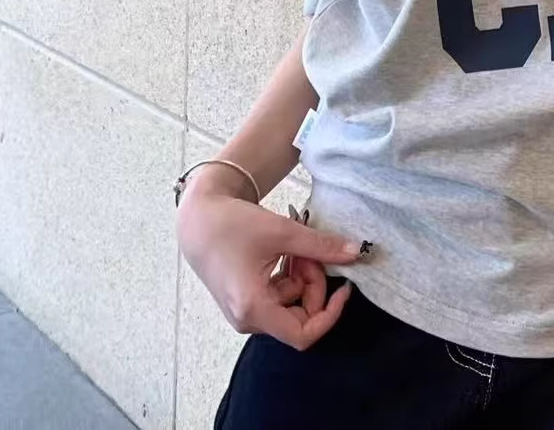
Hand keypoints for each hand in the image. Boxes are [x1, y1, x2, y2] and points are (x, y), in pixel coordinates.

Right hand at [177, 183, 361, 349]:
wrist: (198, 219)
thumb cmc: (232, 225)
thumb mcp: (283, 232)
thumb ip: (321, 246)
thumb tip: (354, 253)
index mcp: (254, 309)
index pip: (302, 335)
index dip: (330, 315)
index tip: (344, 288)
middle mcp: (247, 319)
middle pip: (299, 317)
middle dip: (313, 285)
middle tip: (309, 252)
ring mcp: (244, 313)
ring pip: (290, 305)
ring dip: (301, 277)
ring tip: (293, 246)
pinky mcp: (244, 302)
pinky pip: (278, 298)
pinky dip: (288, 277)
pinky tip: (282, 253)